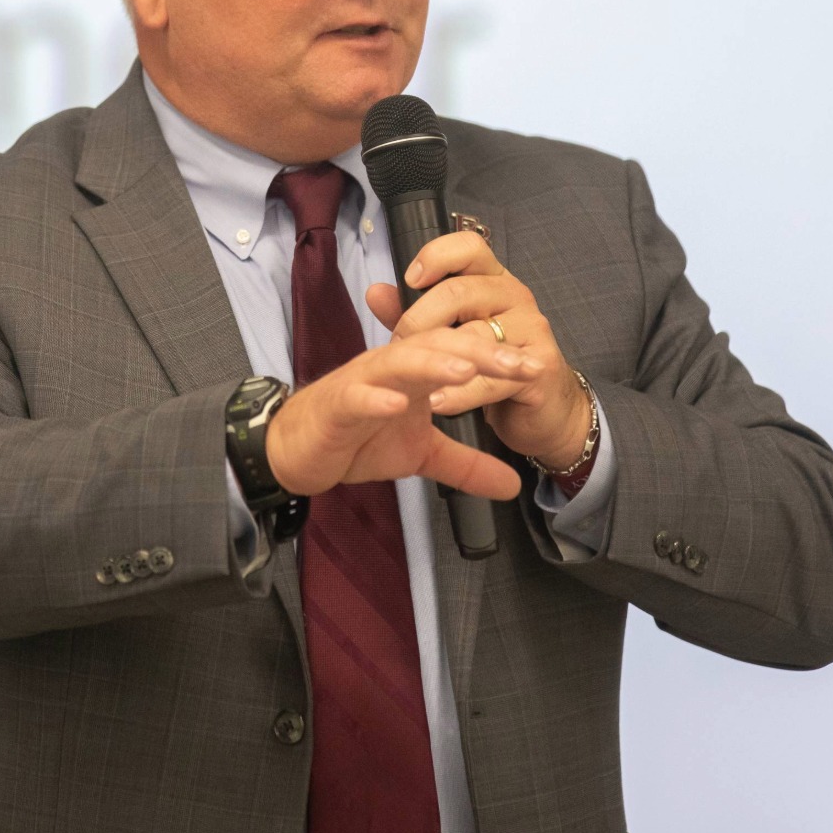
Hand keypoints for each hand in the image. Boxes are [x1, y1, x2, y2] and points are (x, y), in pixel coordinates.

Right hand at [264, 327, 527, 500]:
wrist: (295, 450)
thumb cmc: (355, 440)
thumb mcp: (421, 455)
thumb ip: (466, 464)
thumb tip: (512, 485)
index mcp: (415, 372)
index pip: (460, 353)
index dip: (498, 357)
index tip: (537, 367)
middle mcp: (391, 368)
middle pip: (437, 347)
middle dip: (479, 351)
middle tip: (518, 362)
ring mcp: (362, 383)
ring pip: (399, 362)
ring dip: (432, 364)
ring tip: (466, 371)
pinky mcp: (334, 406)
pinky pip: (356, 397)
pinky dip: (376, 398)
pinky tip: (398, 404)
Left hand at [365, 229, 593, 469]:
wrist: (543, 411)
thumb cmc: (492, 366)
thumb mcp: (450, 335)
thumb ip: (413, 313)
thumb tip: (375, 291)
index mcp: (491, 279)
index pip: (468, 246)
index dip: (436, 255)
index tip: (410, 279)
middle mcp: (515, 294)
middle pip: (459, 291)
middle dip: (419, 321)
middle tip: (399, 348)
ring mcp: (532, 328)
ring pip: (475, 336)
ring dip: (438, 361)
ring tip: (413, 382)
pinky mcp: (541, 366)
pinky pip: (493, 376)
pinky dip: (461, 393)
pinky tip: (439, 403)